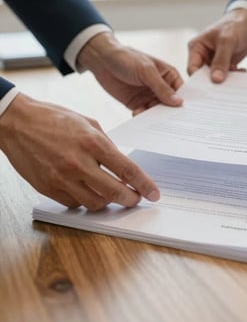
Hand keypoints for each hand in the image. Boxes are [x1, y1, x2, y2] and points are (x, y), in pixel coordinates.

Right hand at [0, 94, 159, 209]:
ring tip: (111, 193)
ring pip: (94, 203)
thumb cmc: (53, 118)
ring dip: (108, 201)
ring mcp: (61, 178)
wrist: (17, 122)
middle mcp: (78, 163)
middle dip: (130, 199)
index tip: (153, 194)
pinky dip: (85, 200)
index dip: (144, 185)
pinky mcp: (47, 188)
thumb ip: (106, 144)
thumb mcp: (87, 122)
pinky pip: (74, 203)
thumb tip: (120, 164)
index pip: (127, 170)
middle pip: (114, 192)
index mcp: (92, 142)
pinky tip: (87, 190)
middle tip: (136, 199)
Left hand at [78, 32, 183, 114]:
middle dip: (170, 113)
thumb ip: (162, 88)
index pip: (181, 91)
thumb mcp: (146, 71)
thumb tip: (179, 102)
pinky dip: (142, 117)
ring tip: (153, 122)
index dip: (184, 102)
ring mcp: (149, 96)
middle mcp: (161, 87)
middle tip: (171, 124)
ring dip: (155, 117)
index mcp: (168, 75)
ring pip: (157, 111)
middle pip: (170, 105)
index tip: (187, 115)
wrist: (102, 60)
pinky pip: (143, 114)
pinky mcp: (137, 103)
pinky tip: (138, 115)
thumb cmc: (127, 58)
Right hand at [187, 8, 246, 82]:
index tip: (210, 87)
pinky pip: (225, 76)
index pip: (192, 68)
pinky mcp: (223, 65)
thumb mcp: (227, 41)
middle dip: (214, 81)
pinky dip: (233, 76)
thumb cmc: (235, 25)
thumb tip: (216, 79)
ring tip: (237, 74)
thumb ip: (221, 60)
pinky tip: (241, 71)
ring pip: (215, 78)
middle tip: (225, 85)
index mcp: (196, 47)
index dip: (199, 79)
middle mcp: (202, 56)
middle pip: (202, 76)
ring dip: (226, 79)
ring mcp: (212, 61)